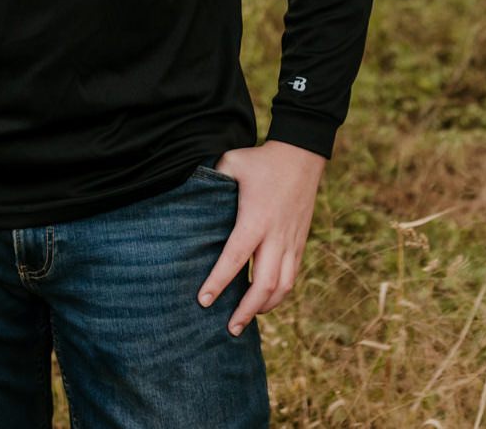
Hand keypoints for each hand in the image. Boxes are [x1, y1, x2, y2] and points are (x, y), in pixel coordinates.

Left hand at [195, 140, 326, 335]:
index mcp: (255, 218)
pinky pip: (292, 278)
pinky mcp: (300, 244)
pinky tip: (264, 303)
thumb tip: (183, 192)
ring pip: (283, 287)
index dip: (219, 281)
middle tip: (229, 328)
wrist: (302, 156)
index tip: (203, 301)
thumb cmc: (260, 160)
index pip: (235, 257)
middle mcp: (276, 235)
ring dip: (265, 308)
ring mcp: (291, 242)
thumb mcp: (231, 162)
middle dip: (247, 310)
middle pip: (265, 283)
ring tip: (245, 321)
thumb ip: (210, 179)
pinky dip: (279, 296)